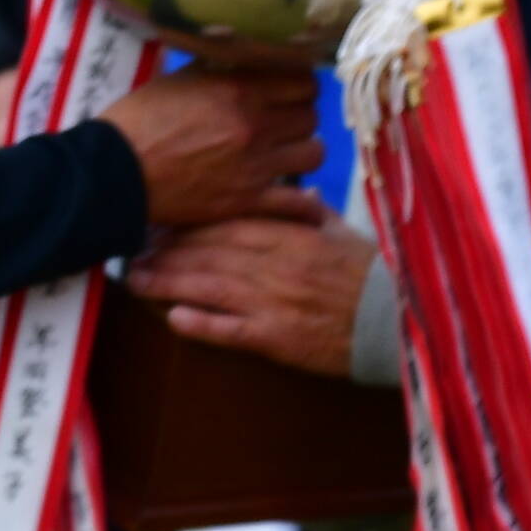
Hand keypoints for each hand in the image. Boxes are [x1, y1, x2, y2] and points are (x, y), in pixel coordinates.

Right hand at [95, 67, 319, 228]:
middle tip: (283, 121)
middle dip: (299, 115)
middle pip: (310, 115)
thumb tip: (245, 58)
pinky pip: (298, 203)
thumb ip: (219, 70)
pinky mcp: (248, 202)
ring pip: (314, 153)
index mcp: (239, 89)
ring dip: (302, 150)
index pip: (303, 80)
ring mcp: (256, 166)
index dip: (298, 84)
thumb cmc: (139, 120)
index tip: (288, 89)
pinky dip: (305, 203)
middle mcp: (256, 125)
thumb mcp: (179, 79)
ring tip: (286, 153)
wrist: (115, 171)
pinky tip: (301, 199)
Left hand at [128, 207, 376, 377]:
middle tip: (131, 247)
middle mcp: (275, 264)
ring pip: (210, 286)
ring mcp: (273, 301)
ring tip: (136, 279)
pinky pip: (231, 329)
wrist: (399, 321)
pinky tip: (173, 316)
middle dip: (167, 249)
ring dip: (169, 282)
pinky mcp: (276, 338)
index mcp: (290, 235)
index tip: (160, 218)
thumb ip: (312, 212)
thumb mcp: (343, 234)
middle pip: (209, 251)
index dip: (190, 220)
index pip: (229, 220)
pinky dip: (201, 323)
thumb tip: (295, 192)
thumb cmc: (370, 275)